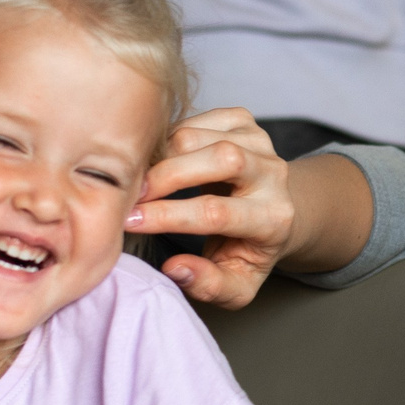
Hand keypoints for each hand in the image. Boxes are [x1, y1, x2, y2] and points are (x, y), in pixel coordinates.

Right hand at [127, 108, 294, 307]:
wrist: (273, 212)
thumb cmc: (246, 251)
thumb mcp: (237, 285)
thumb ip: (209, 284)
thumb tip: (175, 268)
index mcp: (274, 218)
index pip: (217, 213)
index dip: (168, 216)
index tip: (130, 222)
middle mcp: (274, 174)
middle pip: (220, 160)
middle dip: (165, 176)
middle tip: (129, 196)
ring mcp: (261, 141)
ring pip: (199, 136)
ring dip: (160, 156)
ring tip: (139, 181)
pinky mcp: (244, 121)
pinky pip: (194, 119)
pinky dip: (166, 138)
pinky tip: (158, 162)